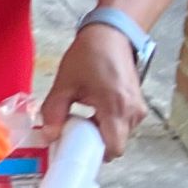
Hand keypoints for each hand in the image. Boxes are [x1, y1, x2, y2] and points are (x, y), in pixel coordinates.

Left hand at [40, 24, 146, 160]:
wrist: (111, 33)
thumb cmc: (89, 55)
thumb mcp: (64, 84)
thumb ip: (54, 112)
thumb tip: (50, 136)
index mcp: (116, 108)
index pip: (113, 149)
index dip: (94, 154)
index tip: (76, 149)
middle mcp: (133, 111)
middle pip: (115, 143)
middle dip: (94, 141)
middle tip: (74, 130)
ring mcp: (138, 107)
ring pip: (119, 134)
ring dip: (101, 130)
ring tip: (83, 115)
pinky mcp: (137, 103)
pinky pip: (123, 123)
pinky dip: (108, 122)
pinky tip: (93, 109)